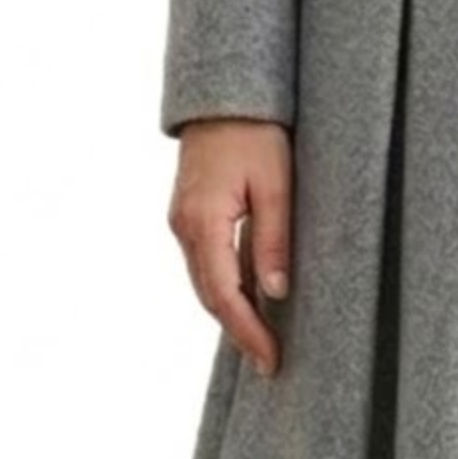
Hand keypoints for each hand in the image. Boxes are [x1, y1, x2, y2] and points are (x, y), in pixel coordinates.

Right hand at [167, 117, 294, 376]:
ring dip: (231, 312)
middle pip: (209, 296)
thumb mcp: (276, 184)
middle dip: (240, 331)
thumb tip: (274, 294)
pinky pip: (205, 263)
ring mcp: (181, 221)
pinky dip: (224, 286)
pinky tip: (249, 298)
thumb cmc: (256, 133)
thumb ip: (273, 239)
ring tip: (264, 338)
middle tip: (272, 361)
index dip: (248, 332)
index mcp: (203, 222)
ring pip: (205, 282)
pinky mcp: (188, 214)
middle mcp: (184, 227)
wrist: (225, 97)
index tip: (272, 360)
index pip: (224, 295)